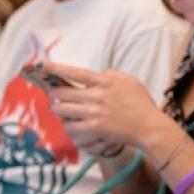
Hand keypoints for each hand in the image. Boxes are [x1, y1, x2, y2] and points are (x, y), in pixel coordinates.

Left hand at [41, 62, 165, 153]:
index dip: (56, 68)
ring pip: (63, 109)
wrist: (149, 126)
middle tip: (52, 95)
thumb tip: (96, 74)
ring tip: (57, 109)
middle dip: (53, 93)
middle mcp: (96, 95)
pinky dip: (67, 125)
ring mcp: (94, 112)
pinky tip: (69, 124)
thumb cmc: (142, 103)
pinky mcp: (95, 127)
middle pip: (63, 92)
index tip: (44, 66)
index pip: (74, 72)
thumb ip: (111, 75)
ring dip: (57, 109)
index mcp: (104, 81)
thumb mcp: (129, 80)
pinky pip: (71, 126)